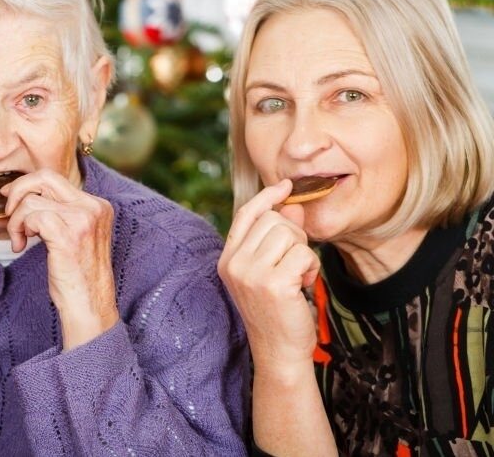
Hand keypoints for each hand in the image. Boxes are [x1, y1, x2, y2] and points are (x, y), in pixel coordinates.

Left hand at [3, 169, 118, 349]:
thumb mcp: (74, 236)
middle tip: (8, 213)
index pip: (55, 178)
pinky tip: (21, 246)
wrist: (89, 307)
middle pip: (44, 177)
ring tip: (19, 240)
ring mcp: (83, 219)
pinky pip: (31, 216)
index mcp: (97, 205)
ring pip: (32, 199)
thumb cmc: (77, 276)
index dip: (27, 184)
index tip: (10, 197)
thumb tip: (26, 193)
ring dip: (16, 220)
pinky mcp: (68, 234)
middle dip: (17, 192)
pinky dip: (19, 229)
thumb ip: (60, 213)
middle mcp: (93, 207)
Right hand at [218, 180, 319, 374]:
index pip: (246, 214)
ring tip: (299, 275)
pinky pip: (303, 254)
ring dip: (304, 252)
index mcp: (227, 258)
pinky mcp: (273, 284)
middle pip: (273, 220)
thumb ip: (276, 238)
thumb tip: (292, 205)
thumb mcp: (269, 270)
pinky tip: (304, 284)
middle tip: (295, 262)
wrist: (278, 351)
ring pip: (289, 233)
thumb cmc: (276, 311)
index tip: (286, 186)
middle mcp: (234, 263)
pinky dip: (311, 267)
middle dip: (294, 236)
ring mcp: (251, 273)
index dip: (267, 197)